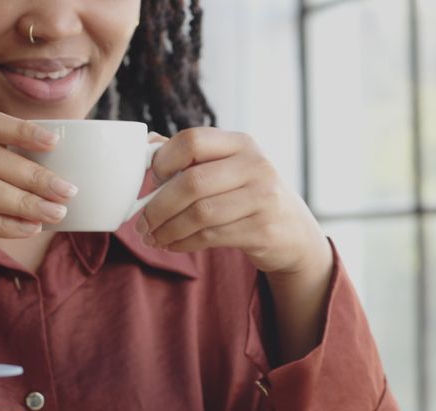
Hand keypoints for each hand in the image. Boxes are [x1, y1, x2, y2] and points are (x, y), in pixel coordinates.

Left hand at [136, 127, 329, 276]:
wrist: (293, 231)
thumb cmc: (249, 195)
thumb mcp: (229, 167)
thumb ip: (191, 155)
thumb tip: (147, 144)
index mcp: (241, 143)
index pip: (192, 140)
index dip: (163, 160)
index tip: (151, 181)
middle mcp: (256, 166)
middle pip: (192, 182)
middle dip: (158, 206)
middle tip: (141, 223)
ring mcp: (263, 198)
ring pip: (199, 214)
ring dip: (167, 229)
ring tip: (152, 238)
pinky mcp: (263, 230)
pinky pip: (210, 237)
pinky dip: (183, 243)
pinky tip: (172, 244)